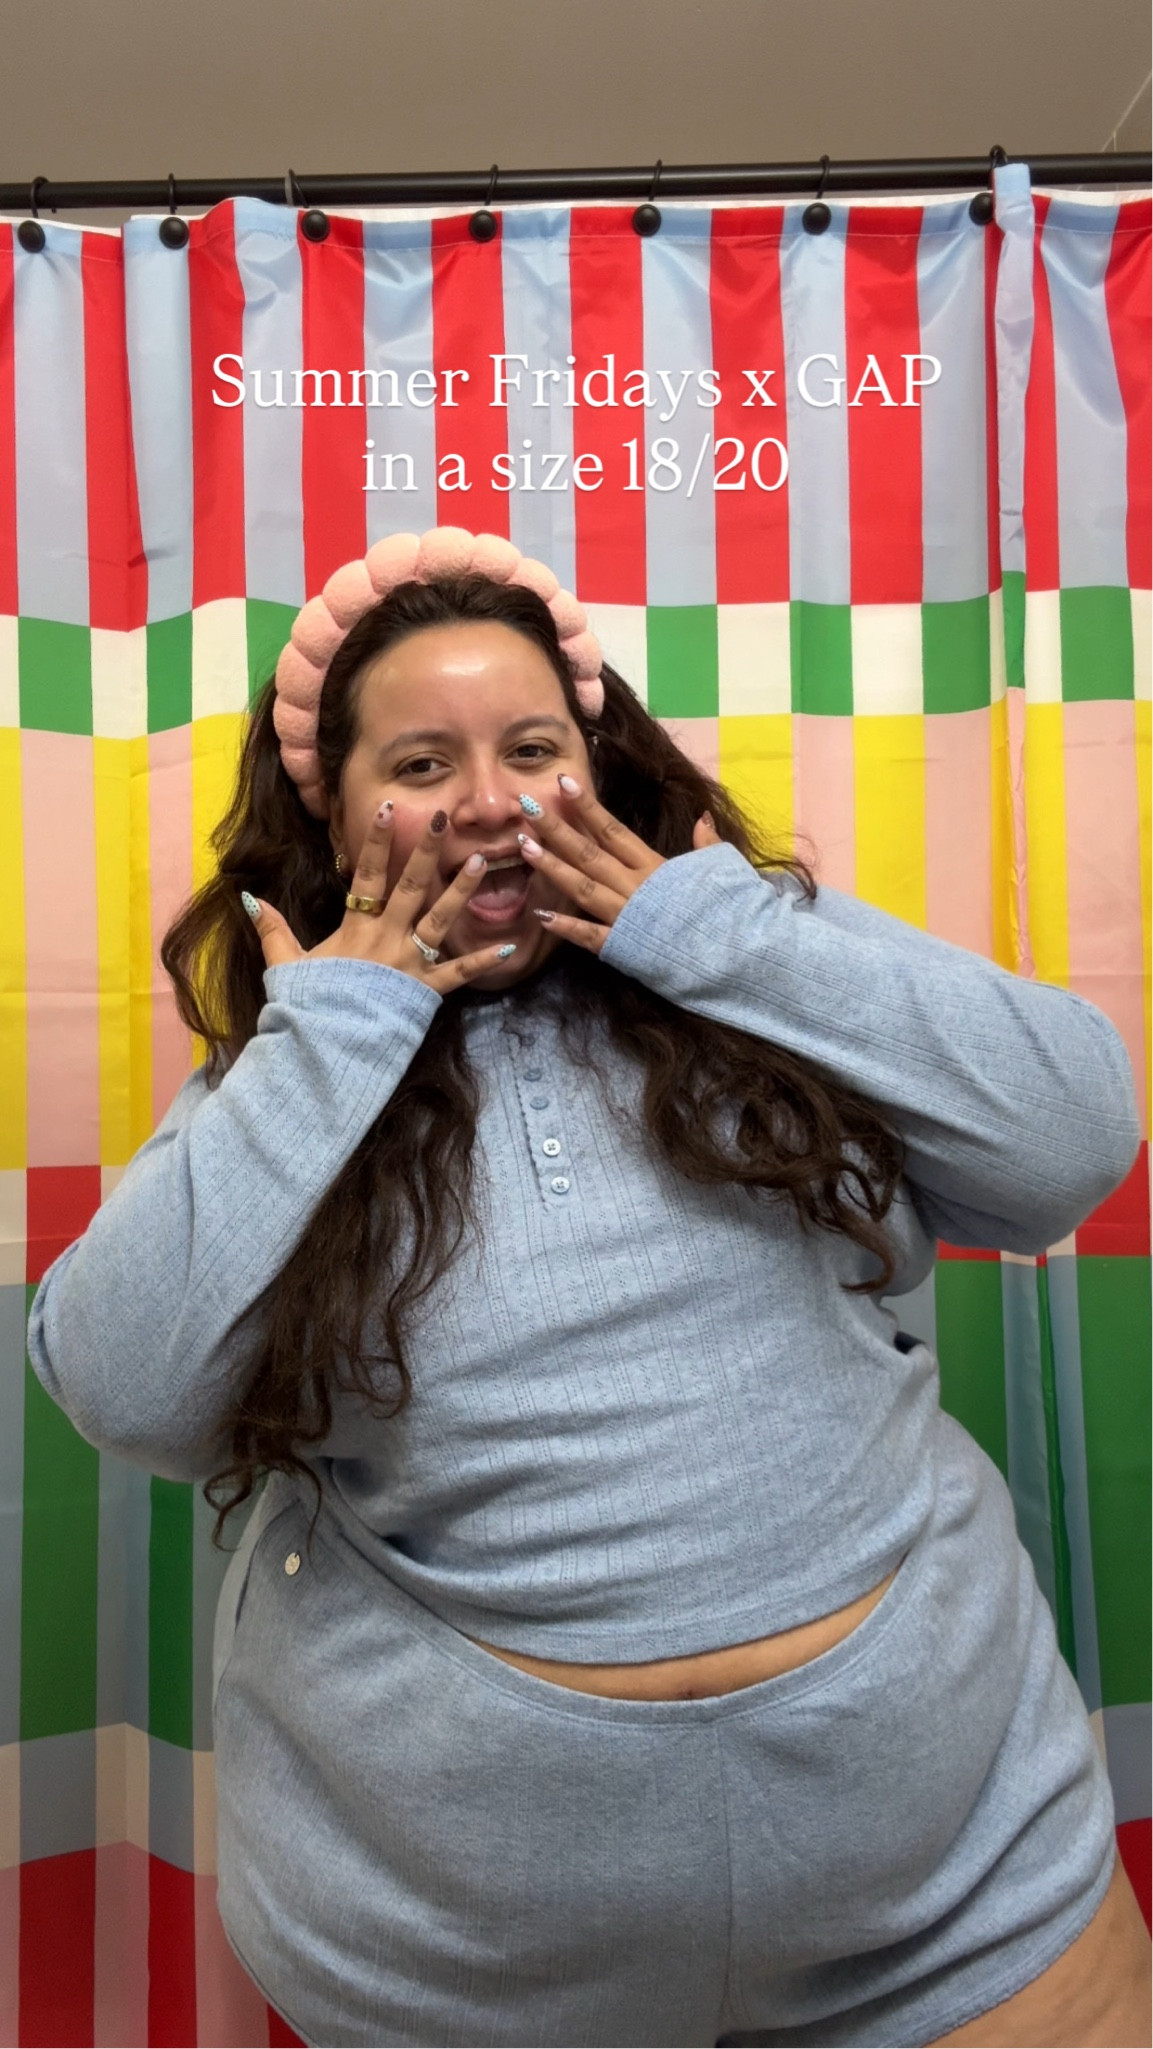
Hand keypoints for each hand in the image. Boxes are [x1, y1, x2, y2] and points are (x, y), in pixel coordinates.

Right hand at [242, 808, 518, 992]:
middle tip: (445, 819)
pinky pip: (457, 974)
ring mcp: (409, 964)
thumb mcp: (285, 964)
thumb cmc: (307, 1006)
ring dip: (461, 891)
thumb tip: (250, 899)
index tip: (388, 809)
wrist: (327, 1047)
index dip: (377, 842)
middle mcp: (387, 939)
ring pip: (440, 920)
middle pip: (410, 887)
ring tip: (482, 862)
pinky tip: (507, 947)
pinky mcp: (425, 991)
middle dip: (427, 851)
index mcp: (355, 929)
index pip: (367, 875)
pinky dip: (481, 962)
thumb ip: (272, 929)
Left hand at [519, 777, 721, 954]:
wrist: (735, 952)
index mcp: (655, 866)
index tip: (563, 783)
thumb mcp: (720, 869)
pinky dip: (566, 927)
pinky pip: (591, 936)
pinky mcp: (625, 946)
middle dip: (556, 829)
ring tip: (523, 847)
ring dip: (552, 867)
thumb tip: (703, 818)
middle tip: (526, 806)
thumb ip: (706, 844)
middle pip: (589, 853)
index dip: (588, 806)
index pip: (614, 830)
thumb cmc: (729, 910)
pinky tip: (541, 915)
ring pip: (582, 887)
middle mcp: (635, 886)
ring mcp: (627, 916)